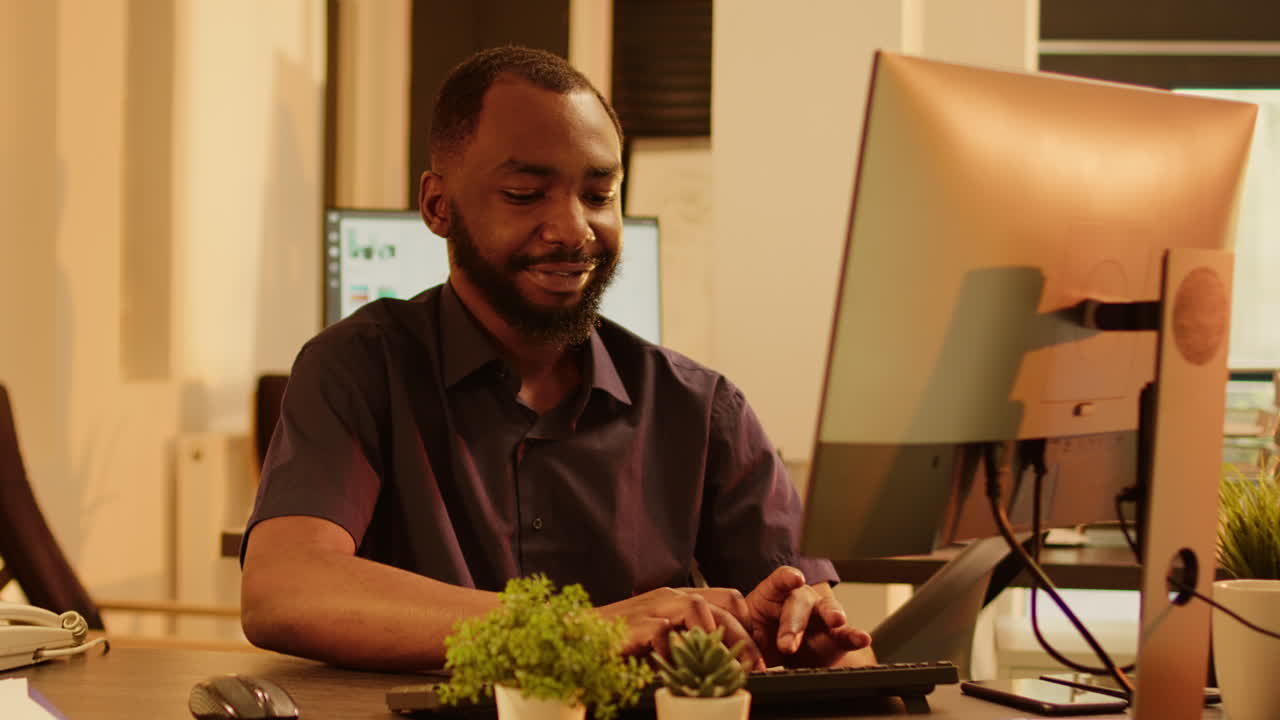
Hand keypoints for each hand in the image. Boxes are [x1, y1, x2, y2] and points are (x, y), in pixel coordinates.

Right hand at [597, 587, 763, 669]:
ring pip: (698, 607)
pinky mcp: (634, 625)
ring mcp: (651, 608)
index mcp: (678, 598)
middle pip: (722, 604)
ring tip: (723, 665)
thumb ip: (687, 638)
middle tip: (755, 667)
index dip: (748, 624)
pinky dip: (675, 651)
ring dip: (716, 637)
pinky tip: (676, 670)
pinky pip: (663, 632)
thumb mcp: (663, 637)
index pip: (728, 598)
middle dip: (744, 638)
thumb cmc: (621, 639)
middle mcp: (668, 597)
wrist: (576, 634)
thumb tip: (724, 659)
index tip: (756, 652)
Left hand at [745, 566, 872, 667]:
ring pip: (827, 611)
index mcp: (774, 594)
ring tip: (836, 621)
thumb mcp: (744, 633)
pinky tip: (863, 638)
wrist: (777, 654)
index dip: (786, 578)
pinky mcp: (835, 637)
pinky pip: (846, 635)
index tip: (793, 578)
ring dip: (831, 615)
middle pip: (800, 602)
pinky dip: (854, 636)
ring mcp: (820, 615)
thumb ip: (741, 635)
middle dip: (793, 623)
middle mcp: (800, 599)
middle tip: (786, 644)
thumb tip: (731, 646)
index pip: (780, 580)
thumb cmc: (760, 635)